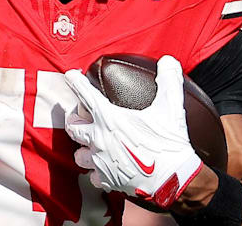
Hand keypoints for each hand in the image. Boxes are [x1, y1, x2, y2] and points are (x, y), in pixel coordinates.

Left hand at [64, 55, 203, 208]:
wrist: (172, 179)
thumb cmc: (169, 142)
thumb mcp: (171, 107)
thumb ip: (169, 80)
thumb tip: (168, 62)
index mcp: (109, 118)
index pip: (85, 94)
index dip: (76, 82)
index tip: (70, 76)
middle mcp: (99, 139)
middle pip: (73, 128)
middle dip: (74, 121)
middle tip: (79, 118)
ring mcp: (100, 162)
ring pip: (79, 155)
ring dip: (84, 149)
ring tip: (90, 146)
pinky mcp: (107, 180)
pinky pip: (93, 176)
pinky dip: (97, 172)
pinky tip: (104, 169)